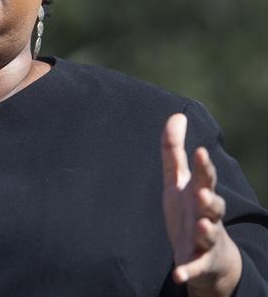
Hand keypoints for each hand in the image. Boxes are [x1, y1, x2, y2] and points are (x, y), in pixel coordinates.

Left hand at [161, 113, 241, 296]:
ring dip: (206, 230)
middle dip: (209, 198)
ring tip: (200, 226)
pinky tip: (177, 273)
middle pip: (213, 205)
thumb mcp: (178, 180)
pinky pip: (194, 266)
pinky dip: (187, 270)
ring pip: (210, 234)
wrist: (206, 254)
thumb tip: (177, 115)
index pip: (205, 178)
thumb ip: (175, 150)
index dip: (204, 166)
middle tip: (202, 192)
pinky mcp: (198, 261)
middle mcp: (208, 215)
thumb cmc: (190, 210)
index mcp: (201, 193)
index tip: (200, 151)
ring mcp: (206, 239)